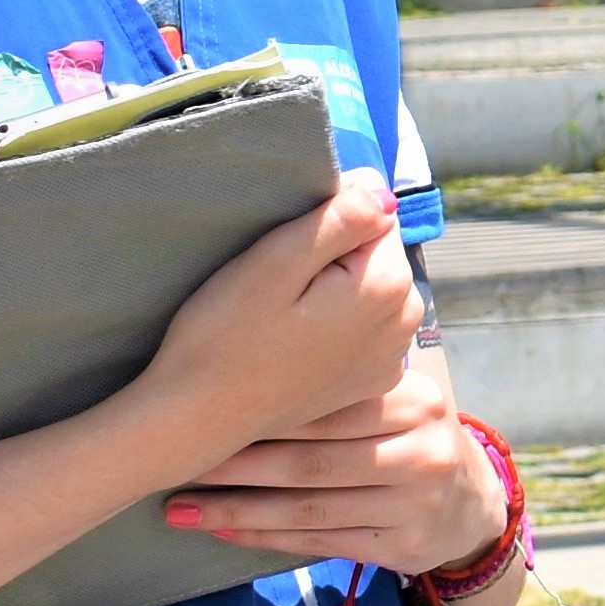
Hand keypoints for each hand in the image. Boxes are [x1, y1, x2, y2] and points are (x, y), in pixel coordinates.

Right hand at [137, 173, 419, 472]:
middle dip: (335, 257)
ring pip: (371, 289)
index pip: (376, 214)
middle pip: (376, 253)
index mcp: (389, 286)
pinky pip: (364, 328)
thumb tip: (379, 187)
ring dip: (336, 290)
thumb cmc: (225, 336)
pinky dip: (337, 325)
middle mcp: (405, 323)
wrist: (199, 418)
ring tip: (283, 316)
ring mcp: (391, 358)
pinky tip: (295, 343)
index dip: (327, 223)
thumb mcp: (275, 262)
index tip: (286, 255)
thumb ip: (339, 218)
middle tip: (278, 289)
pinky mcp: (370, 381)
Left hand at [165, 363, 505, 568]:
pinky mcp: (402, 548)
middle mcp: (421, 455)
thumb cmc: (412, 438)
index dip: (263, 413)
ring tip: (181, 509)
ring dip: (238, 510)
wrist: (471, 503)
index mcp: (416, 403)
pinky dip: (267, 538)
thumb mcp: (402, 400)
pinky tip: (224, 532)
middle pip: (312, 462)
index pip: (328, 408)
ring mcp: (414, 507)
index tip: (204, 412)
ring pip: (309, 509)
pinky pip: (320, 542)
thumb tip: (257, 354)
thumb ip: (350, 385)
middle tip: (180, 461)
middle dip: (238, 465)